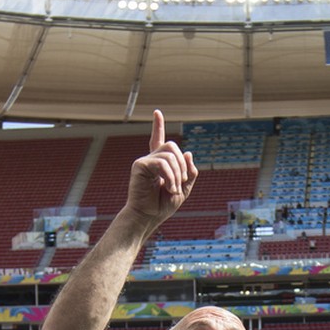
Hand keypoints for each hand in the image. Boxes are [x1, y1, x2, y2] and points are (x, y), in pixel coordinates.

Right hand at [126, 109, 197, 226]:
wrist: (148, 216)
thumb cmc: (163, 205)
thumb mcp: (184, 189)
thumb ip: (189, 172)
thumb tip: (188, 152)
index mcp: (160, 163)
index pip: (159, 140)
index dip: (157, 126)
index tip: (156, 112)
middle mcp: (151, 159)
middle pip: (172, 146)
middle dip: (182, 164)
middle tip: (182, 182)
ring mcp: (145, 161)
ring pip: (170, 155)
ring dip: (178, 174)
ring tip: (174, 189)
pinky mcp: (139, 166)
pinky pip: (162, 163)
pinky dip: (170, 177)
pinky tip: (168, 188)